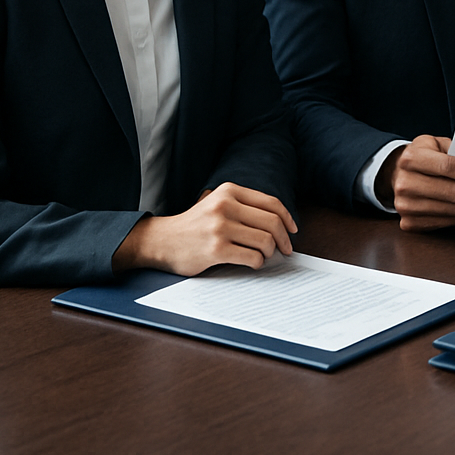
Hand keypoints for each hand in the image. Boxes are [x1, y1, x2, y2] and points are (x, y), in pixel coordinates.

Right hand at [112, 183, 296, 275]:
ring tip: (264, 256)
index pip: (271, 203)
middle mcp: (225, 206)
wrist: (161, 241)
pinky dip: (258, 263)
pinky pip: (252, 257)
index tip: (293, 231)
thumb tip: (282, 223)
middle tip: (285, 249)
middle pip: (272, 223)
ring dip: (269, 252)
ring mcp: (220, 228)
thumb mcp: (217, 203)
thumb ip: (244, 206)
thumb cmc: (195, 225)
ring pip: (265, 241)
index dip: (287, 219)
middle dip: (284, 239)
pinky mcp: (216, 249)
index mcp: (229, 191)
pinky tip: (252, 263)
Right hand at [378, 135, 454, 231]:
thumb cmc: (424, 157)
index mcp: (411, 158)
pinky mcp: (409, 222)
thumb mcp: (436, 144)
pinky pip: (444, 223)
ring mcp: (405, 205)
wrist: (398, 174)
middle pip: (452, 192)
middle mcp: (405, 183)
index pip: (446, 166)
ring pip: (451, 211)